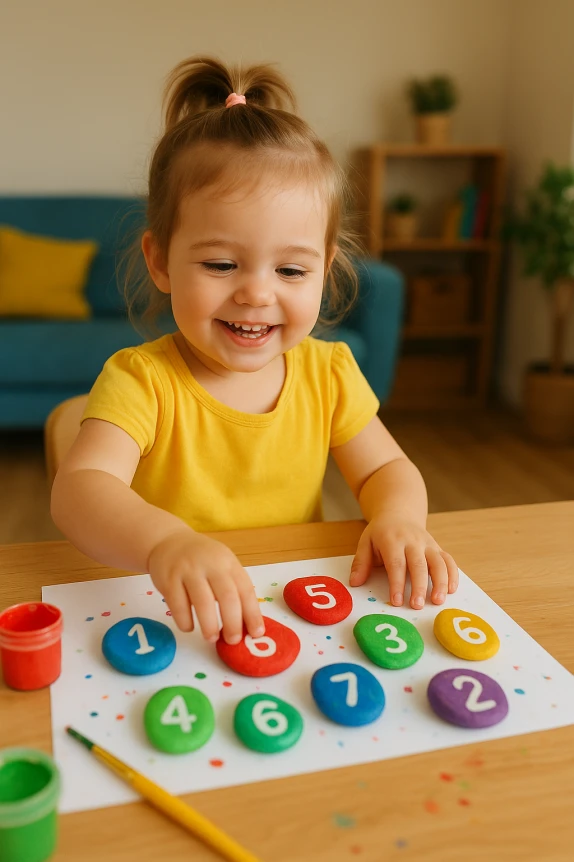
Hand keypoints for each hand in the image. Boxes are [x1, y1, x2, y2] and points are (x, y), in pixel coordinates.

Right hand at [147, 529, 264, 643]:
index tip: (256, 634)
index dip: (252, 613)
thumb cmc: (202, 560)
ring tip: (211, 638)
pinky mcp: (168, 578)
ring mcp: (188, 570)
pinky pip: (178, 605)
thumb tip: (246, 624)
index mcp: (228, 563)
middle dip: (232, 622)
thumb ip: (233, 588)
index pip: (245, 589)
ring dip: (209, 624)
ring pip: (202, 601)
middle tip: (233, 641)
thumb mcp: (222, 565)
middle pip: (227, 596)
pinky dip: (185, 620)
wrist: (169, 541)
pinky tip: (189, 626)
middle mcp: (210, 564)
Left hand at [349, 514, 458, 608]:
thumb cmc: (381, 533)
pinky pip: (448, 560)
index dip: (397, 583)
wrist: (398, 514)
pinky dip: (453, 574)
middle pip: (418, 565)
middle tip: (417, 606)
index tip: (397, 601)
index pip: (396, 563)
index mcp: (392, 540)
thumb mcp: (365, 542)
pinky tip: (451, 590)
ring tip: (438, 601)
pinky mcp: (437, 548)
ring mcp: (427, 544)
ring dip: (440, 582)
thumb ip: (361, 562)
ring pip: (438, 562)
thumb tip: (355, 583)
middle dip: (419, 586)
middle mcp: (412, 541)